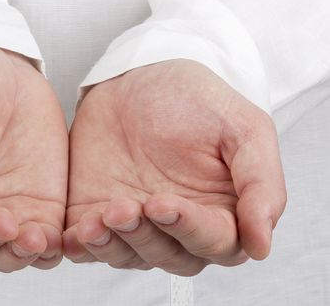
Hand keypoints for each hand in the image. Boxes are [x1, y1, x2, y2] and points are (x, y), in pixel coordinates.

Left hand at [63, 59, 285, 275]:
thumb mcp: (242, 127)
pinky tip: (75, 234)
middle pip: (169, 257)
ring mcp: (135, 223)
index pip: (215, 243)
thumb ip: (260, 182)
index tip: (163, 203)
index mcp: (221, 210)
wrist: (135, 79)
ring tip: (95, 220)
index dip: (189, 229)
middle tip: (124, 207)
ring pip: (127, 256)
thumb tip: (262, 244)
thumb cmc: (194, 99)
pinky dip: (80, 247)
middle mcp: (177, 225)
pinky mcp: (96, 214)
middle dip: (145, 237)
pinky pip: (88, 245)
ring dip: (111, 245)